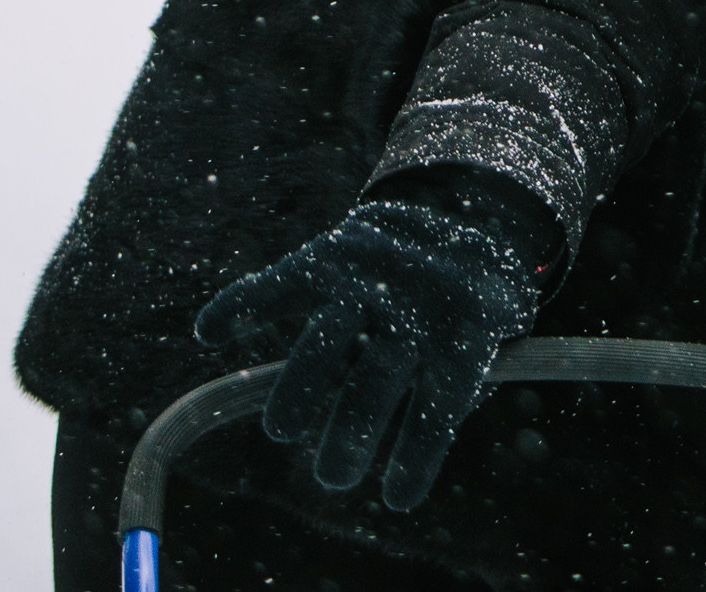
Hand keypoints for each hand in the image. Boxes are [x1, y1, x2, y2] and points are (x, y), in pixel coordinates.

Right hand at [194, 173, 549, 511]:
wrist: (472, 206)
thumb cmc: (474, 299)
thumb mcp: (496, 337)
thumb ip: (462, 386)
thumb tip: (415, 450)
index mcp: (467, 334)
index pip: (441, 406)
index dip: (418, 455)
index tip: (398, 499)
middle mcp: (417, 307)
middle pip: (378, 378)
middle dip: (352, 435)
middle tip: (333, 477)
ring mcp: (373, 279)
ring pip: (327, 337)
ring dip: (300, 388)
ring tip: (282, 431)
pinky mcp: (336, 253)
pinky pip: (283, 281)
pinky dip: (242, 303)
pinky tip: (209, 331)